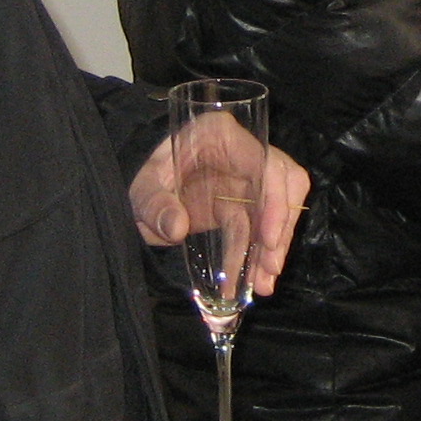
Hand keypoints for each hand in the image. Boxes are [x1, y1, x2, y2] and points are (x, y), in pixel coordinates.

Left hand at [129, 118, 309, 299]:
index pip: (264, 160)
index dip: (275, 198)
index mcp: (221, 135)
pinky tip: (253, 281)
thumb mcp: (141, 188)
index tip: (269, 238)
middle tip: (270, 267)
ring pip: (277, 210)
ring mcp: (244, 181)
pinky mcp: (240, 206)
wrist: (137, 190)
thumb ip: (155, 205)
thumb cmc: (144, 176)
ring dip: (273, 249)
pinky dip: (258, 256)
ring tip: (262, 285)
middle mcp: (242, 154)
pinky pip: (258, 231)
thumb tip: (177, 228)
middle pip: (283, 184)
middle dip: (281, 228)